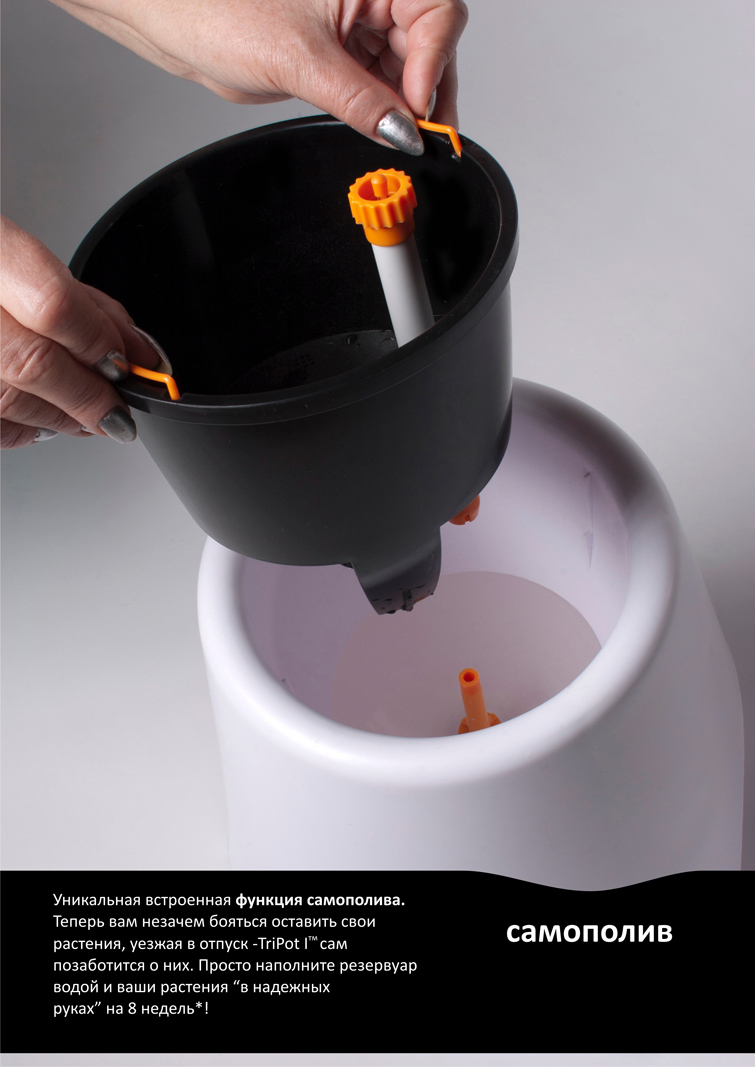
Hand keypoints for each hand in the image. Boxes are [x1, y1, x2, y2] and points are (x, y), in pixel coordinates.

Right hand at [1, 216, 161, 448]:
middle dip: (90, 394)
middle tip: (120, 408)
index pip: (52, 304)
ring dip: (62, 418)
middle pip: (34, 363)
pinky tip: (41, 420)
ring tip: (92, 416)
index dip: (101, 342)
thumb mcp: (19, 254)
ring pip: (10, 401)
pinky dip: (22, 428)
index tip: (134, 362)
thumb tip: (132, 345)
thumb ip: (78, 298)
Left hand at [50, 0, 467, 152]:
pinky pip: (377, 83)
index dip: (434, 64)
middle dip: (427, 93)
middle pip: (427, 43)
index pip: (434, 14)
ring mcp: (353, 22)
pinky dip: (383, 110)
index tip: (417, 110)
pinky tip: (383, 128)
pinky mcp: (337, 52)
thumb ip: (359, 101)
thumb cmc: (213, 5)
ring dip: (406, 107)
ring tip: (401, 139)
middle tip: (425, 139)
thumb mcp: (297, 60)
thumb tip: (404, 132)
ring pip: (405, 67)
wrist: (167, 17)